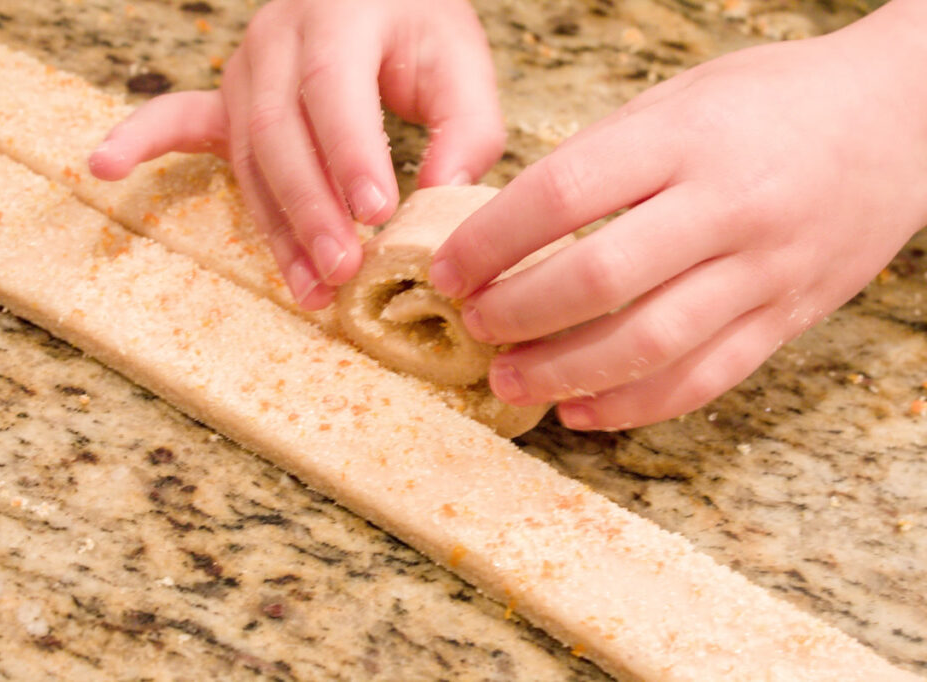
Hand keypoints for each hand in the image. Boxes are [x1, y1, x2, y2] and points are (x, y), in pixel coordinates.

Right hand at [89, 0, 504, 309]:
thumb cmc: (416, 25)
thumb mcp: (460, 60)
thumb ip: (466, 127)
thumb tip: (440, 200)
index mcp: (339, 16)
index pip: (335, 92)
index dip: (352, 156)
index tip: (379, 214)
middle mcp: (278, 40)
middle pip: (281, 133)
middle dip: (311, 210)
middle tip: (345, 268)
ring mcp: (244, 68)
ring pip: (249, 155)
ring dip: (275, 227)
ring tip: (308, 288)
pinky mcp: (230, 97)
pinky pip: (180, 119)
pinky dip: (143, 143)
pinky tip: (103, 165)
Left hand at [430, 0, 926, 430]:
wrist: (903, 119)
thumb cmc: (774, 103)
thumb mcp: (680, 100)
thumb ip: (602, 160)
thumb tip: (511, 227)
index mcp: (686, 138)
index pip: (562, 195)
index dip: (489, 243)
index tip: (447, 270)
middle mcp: (727, 207)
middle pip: (599, 280)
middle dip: (518, 313)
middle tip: (473, 326)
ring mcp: (765, 270)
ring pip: (650, 344)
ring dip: (565, 374)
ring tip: (510, 382)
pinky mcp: (788, 318)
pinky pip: (705, 379)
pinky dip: (635, 406)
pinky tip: (582, 412)